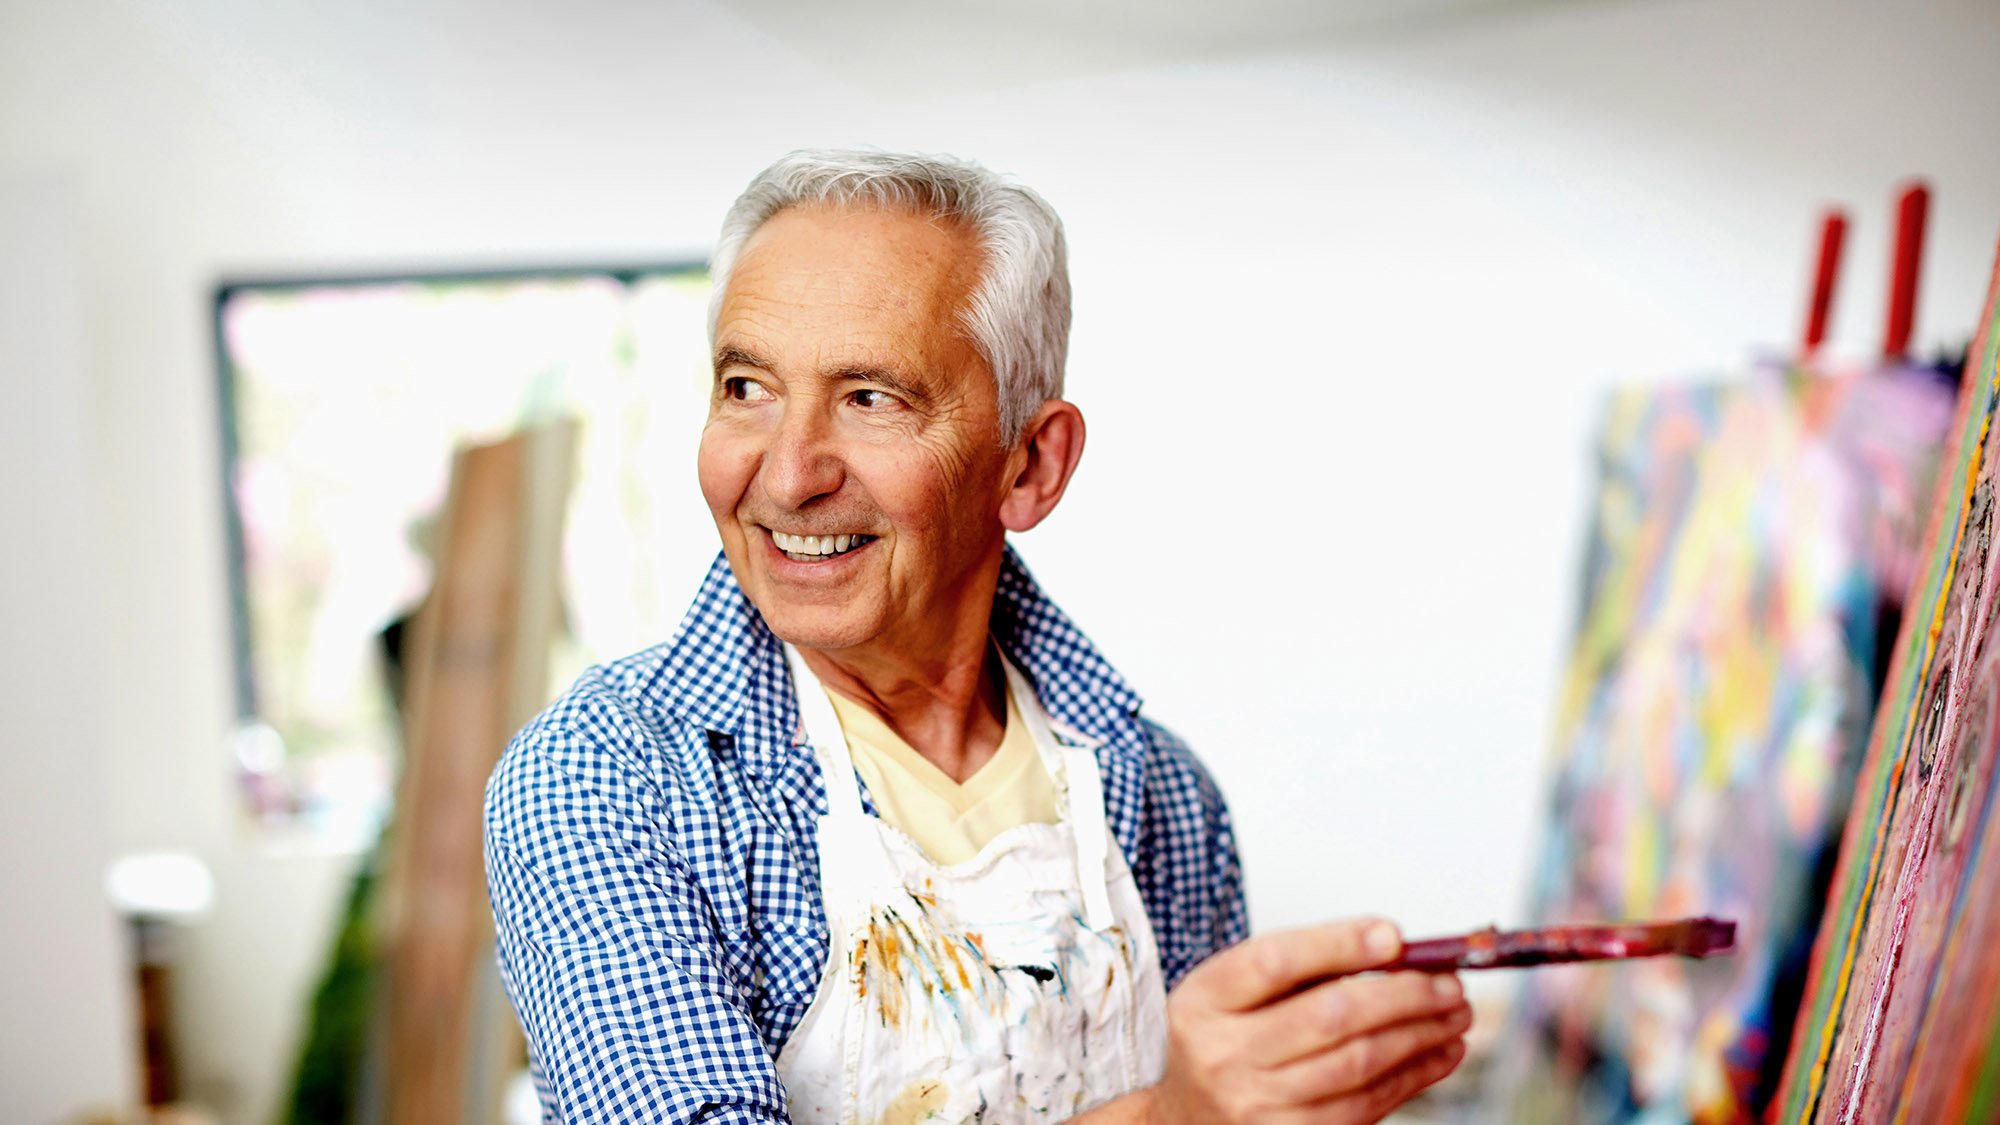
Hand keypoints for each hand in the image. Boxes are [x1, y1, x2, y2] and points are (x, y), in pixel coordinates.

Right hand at [1148, 918, 1470, 1123]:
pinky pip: (1366, 1105)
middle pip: (1329, 1015)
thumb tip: (1389, 946)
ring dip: (1420, 1035)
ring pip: (1358, 1063)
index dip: (1340, 945)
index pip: (1275, 962)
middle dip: (1403, 994)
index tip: (1395, 936)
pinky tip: (1437, 1053)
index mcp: (1206, 1001)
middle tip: (1447, 981)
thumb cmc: (1222, 1041)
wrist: (1186, 1119)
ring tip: (1454, 1013)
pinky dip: (1411, 1076)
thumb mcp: (1232, 991)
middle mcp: (1225, 1056)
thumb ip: (1300, 965)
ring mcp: (1257, 1106)